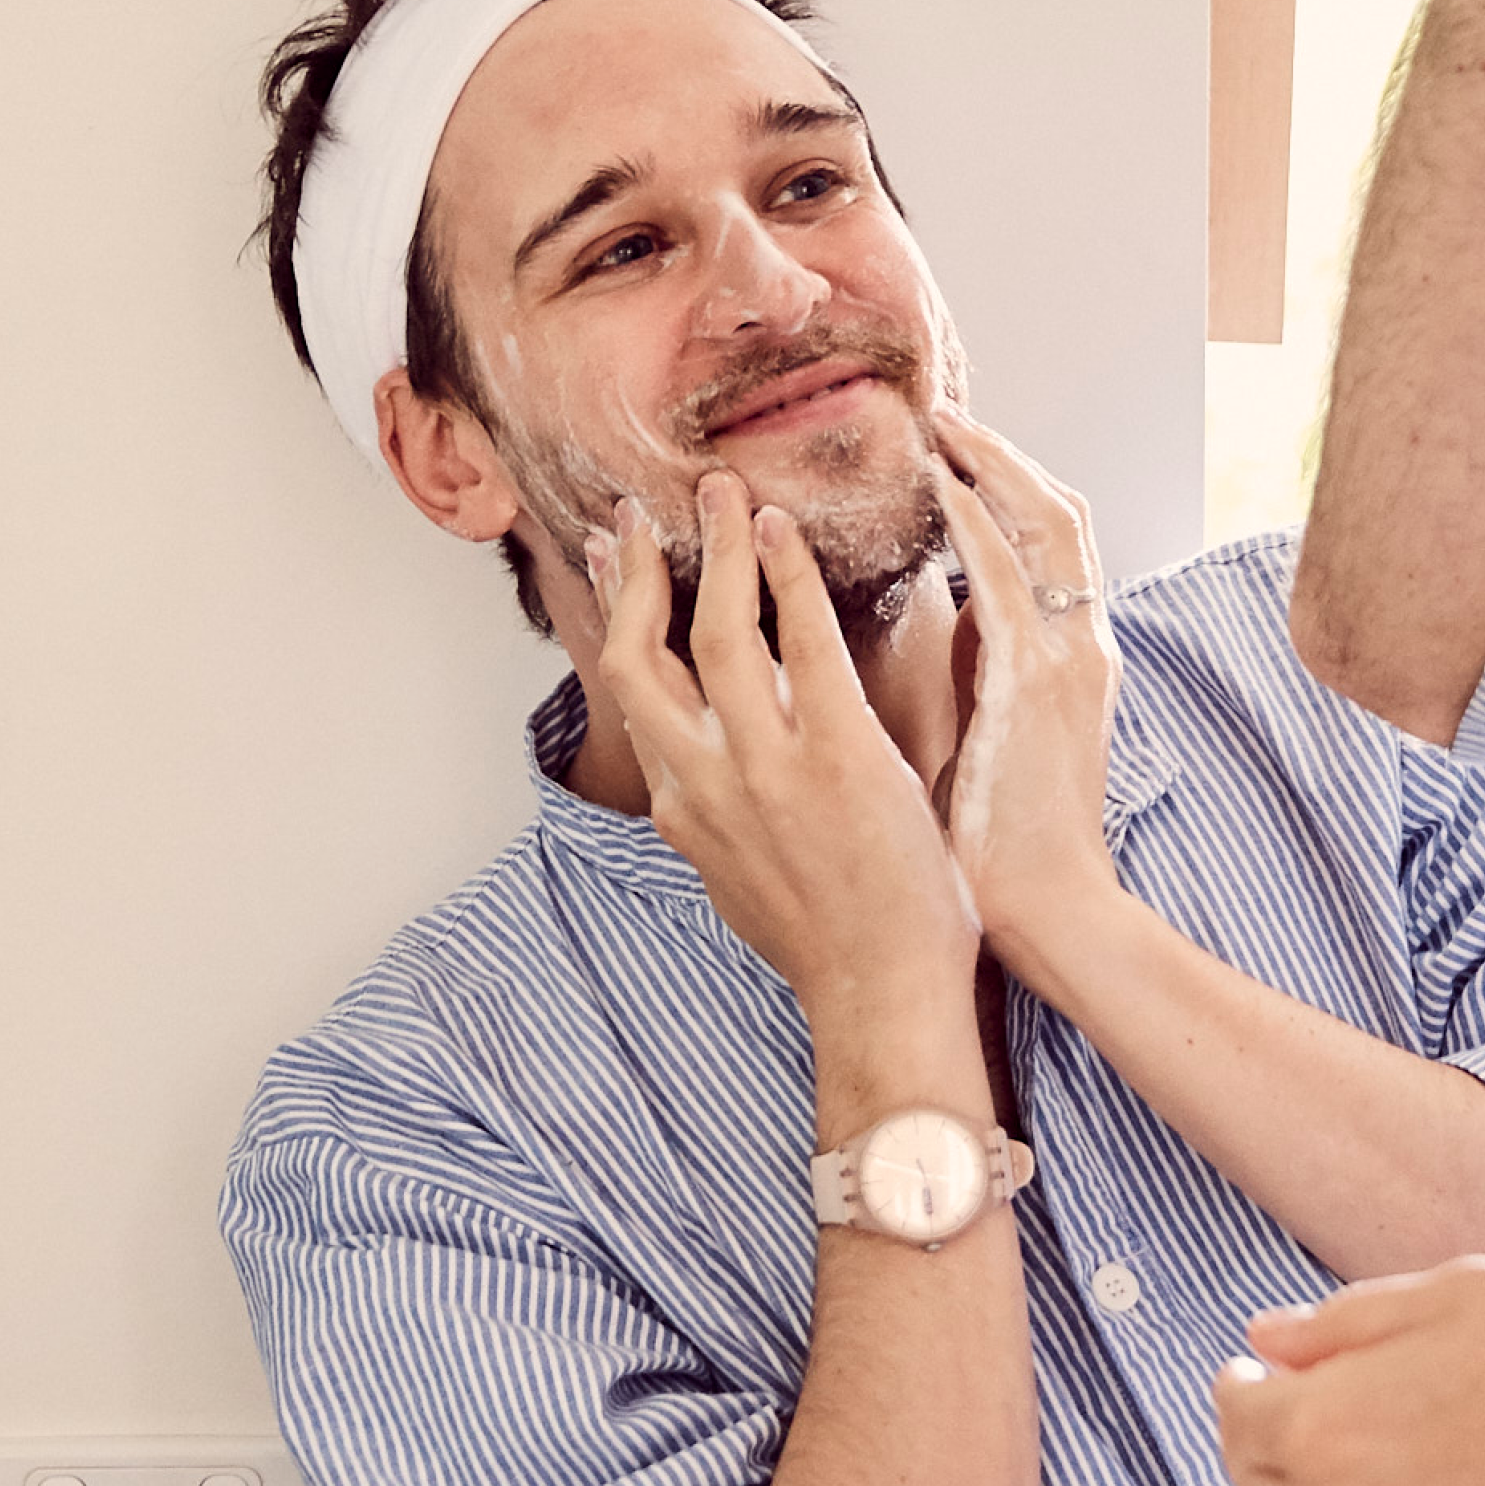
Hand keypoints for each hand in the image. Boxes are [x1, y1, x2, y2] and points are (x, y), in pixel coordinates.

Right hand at [587, 472, 979, 1015]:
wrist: (883, 994)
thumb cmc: (832, 940)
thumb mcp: (742, 875)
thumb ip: (718, 815)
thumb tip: (706, 776)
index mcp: (684, 807)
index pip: (628, 692)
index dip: (609, 617)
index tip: (600, 564)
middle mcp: (706, 780)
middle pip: (638, 652)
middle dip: (630, 571)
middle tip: (636, 511)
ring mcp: (767, 766)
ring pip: (714, 631)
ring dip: (712, 549)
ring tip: (720, 491)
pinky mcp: (838, 755)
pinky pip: (805, 642)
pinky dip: (789, 575)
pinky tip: (783, 531)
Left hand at [928, 412, 1127, 981]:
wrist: (1049, 918)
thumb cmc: (1006, 850)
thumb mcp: (990, 739)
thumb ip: (978, 673)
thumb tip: (942, 620)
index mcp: (1071, 665)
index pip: (1053, 548)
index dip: (1011, 491)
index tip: (959, 453)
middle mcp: (1082, 649)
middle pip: (1060, 516)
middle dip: (1005, 459)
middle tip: (947, 414)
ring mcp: (1067, 660)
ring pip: (1045, 526)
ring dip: (993, 466)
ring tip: (943, 423)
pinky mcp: (1036, 682)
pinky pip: (1008, 576)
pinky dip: (977, 519)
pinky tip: (941, 480)